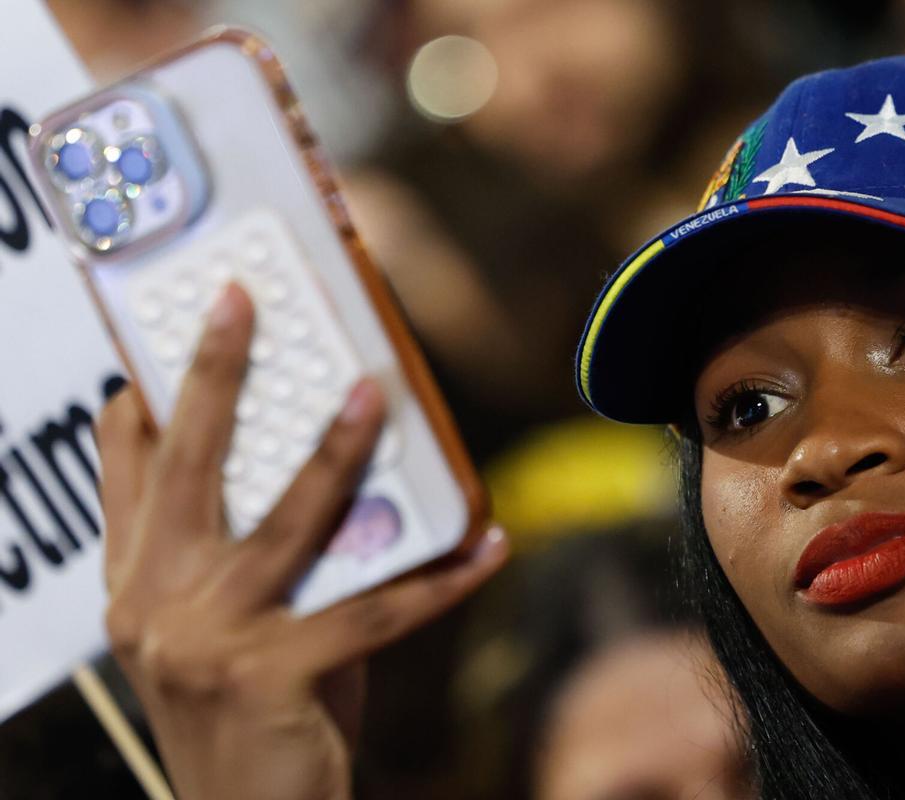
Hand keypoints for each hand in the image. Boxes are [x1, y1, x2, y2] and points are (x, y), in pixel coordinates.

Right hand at [97, 284, 507, 799]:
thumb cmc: (249, 718)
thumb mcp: (228, 634)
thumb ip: (260, 561)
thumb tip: (337, 471)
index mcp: (136, 590)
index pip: (128, 478)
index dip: (142, 405)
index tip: (170, 336)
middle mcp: (154, 606)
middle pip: (187, 466)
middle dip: (215, 374)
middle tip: (242, 303)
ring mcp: (206, 640)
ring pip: (285, 520)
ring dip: (338, 450)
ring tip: (375, 391)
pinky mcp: (269, 677)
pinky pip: (376, 610)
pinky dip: (442, 578)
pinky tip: (490, 544)